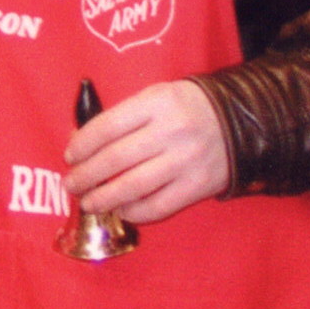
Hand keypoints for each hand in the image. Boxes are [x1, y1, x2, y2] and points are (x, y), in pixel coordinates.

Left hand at [62, 80, 229, 222]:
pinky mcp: (198, 186)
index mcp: (157, 103)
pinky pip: (158, 205)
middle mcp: (171, 131)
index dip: (83, 144)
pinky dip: (134, 211)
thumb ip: (123, 117)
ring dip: (104, 198)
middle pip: (117, 158)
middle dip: (87, 175)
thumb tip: (81, 143)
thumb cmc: (186, 108)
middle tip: (71, 184)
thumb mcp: (156, 97)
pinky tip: (120, 210)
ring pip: (134, 186)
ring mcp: (185, 161)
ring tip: (88, 203)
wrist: (240, 121)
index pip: (108, 126)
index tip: (70, 156)